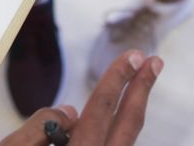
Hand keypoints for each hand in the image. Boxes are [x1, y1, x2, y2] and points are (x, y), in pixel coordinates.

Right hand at [0, 50, 162, 145]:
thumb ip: (39, 125)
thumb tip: (71, 111)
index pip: (101, 110)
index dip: (118, 79)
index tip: (134, 57)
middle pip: (128, 126)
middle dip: (142, 91)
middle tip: (153, 62)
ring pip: (123, 143)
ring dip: (130, 114)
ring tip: (136, 88)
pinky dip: (114, 136)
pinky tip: (110, 123)